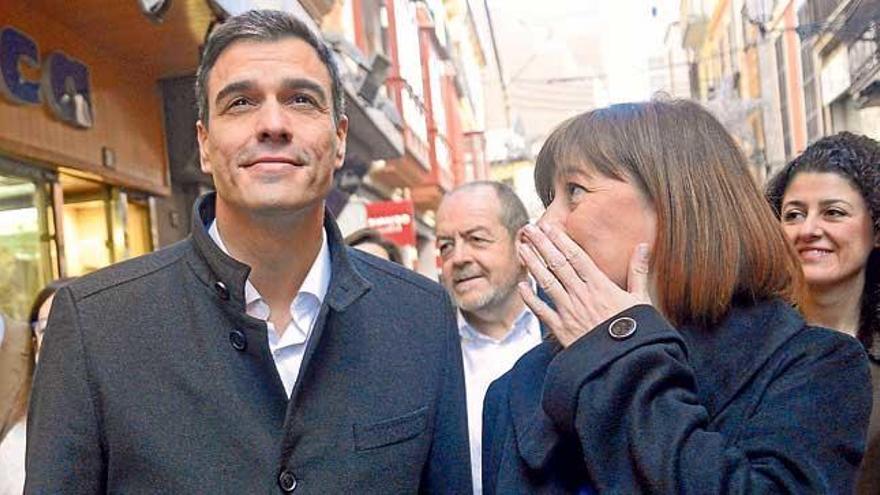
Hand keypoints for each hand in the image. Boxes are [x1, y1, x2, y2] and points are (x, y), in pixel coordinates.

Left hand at [517, 223, 651, 346]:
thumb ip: (638, 271)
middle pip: (557, 264)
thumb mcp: (642, 299)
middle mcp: (581, 295)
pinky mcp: (561, 330)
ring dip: (532, 264)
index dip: (560, 240)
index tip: (549, 226)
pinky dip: (530, 298)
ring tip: (521, 248)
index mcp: (600, 285)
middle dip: (542, 244)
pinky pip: (542, 311)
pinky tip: (521, 286)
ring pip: (546, 282)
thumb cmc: (636, 331)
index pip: (576, 256)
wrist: (627, 363)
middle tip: (528, 229)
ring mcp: (569, 312)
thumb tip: (642, 245)